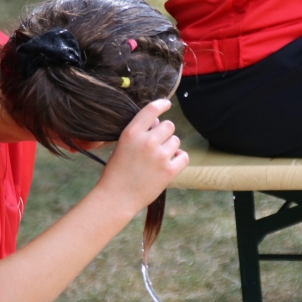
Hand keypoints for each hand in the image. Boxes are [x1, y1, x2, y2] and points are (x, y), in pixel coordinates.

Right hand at [98, 99, 188, 213]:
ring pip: (176, 141)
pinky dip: (179, 159)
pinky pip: (184, 156)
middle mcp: (147, 141)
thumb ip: (139, 132)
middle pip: (169, 126)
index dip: (162, 104)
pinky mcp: (169, 171)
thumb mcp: (122, 146)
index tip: (167, 104)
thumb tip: (158, 121)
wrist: (117, 198)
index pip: (152, 110)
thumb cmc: (117, 172)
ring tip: (158, 159)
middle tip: (156, 146)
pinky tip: (169, 164)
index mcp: (132, 133)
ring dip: (170, 147)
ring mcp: (159, 156)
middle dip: (164, 134)